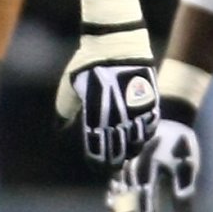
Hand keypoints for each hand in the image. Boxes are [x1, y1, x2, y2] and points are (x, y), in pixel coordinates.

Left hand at [56, 0, 156, 166]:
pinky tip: (140, 140)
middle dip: (114, 162)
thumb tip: (62, 129)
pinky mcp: (149, 100)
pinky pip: (150, 126)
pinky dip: (145, 136)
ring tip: (126, 156)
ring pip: (137, 141)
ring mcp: (134, 109)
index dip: (97, 160)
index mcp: (93, 114)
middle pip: (118, 149)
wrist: (115, 43)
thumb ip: (65, 112)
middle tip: (111, 168)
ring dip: (131, 151)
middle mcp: (115, 115)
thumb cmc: (86, 64)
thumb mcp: (68, 88)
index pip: (96, 148)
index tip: (96, 166)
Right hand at [106, 117, 198, 211]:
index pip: (147, 203)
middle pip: (131, 209)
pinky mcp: (119, 174)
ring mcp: (122, 173)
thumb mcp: (187, 162)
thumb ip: (184, 190)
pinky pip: (112, 196)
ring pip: (120, 205)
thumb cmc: (177, 141)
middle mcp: (130, 173)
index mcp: (148, 169)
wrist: (158, 115)